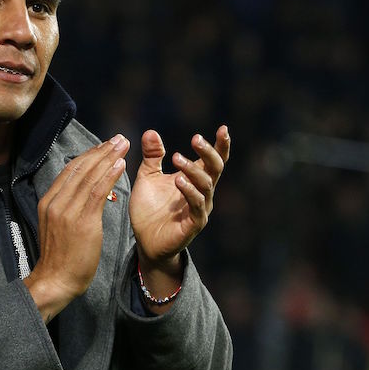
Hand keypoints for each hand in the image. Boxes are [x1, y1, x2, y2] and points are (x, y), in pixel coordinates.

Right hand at [25, 134, 129, 321]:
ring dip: (108, 158)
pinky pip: (96, 193)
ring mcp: (67, 211)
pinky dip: (109, 176)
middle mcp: (56, 202)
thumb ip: (69, 208)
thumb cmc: (61, 258)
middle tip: (118, 138)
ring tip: (123, 145)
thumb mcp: (59, 227)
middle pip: (80, 169)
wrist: (55, 281)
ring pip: (89, 177)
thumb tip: (86, 194)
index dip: (89, 155)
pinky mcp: (81, 221)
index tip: (105, 145)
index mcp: (49, 201)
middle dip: (101, 151)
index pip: (70, 171)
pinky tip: (120, 165)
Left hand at [130, 126, 230, 272]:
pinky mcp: (193, 224)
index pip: (213, 160)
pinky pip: (197, 206)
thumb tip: (150, 132)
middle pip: (215, 169)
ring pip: (206, 185)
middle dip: (209, 152)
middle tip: (196, 138)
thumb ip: (152, 156)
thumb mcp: (147, 177)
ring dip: (193, 170)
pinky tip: (178, 180)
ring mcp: (200, 209)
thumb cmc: (149, 209)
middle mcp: (202, 193)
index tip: (223, 128)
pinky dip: (189, 192)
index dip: (221, 145)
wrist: (144, 241)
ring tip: (176, 157)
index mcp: (195, 180)